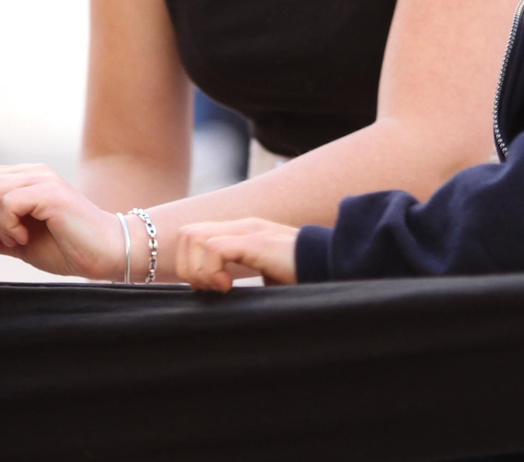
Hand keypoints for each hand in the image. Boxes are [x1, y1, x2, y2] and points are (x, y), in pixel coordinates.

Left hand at [0, 164, 124, 279]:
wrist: (105, 255)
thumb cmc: (65, 248)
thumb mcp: (13, 245)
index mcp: (23, 179)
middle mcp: (32, 172)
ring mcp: (43, 179)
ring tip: (12, 241)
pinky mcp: (51, 193)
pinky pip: (8, 201)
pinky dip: (6, 224)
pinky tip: (22, 238)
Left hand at [175, 219, 299, 291]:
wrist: (337, 269)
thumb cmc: (304, 280)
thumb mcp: (265, 278)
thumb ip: (241, 276)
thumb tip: (216, 296)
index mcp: (241, 233)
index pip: (193, 236)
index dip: (191, 264)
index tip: (211, 289)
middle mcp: (242, 227)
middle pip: (187, 234)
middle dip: (189, 266)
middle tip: (212, 289)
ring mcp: (249, 231)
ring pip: (193, 237)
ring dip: (199, 268)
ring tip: (222, 287)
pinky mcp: (258, 242)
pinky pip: (215, 247)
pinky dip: (212, 270)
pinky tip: (230, 286)